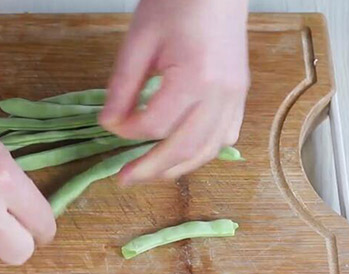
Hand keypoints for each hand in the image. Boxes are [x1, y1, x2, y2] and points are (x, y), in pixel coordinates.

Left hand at [100, 0, 249, 182]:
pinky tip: (182, 154)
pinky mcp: (240, 96)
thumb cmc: (175, 4)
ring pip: (207, 150)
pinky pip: (225, 136)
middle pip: (183, 148)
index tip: (111, 124)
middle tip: (125, 180)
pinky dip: (202, 152)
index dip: (127, 131)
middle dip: (150, 169)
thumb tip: (108, 125)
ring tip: (150, 174)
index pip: (154, 125)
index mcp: (194, 79)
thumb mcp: (139, 42)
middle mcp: (221, 95)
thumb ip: (122, 87)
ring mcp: (235, 98)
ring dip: (177, 168)